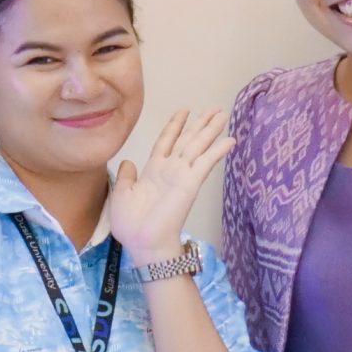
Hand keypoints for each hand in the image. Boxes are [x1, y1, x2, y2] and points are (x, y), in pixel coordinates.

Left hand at [107, 109, 231, 263]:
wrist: (143, 242)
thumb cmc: (131, 224)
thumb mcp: (121, 194)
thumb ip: (126, 176)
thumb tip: (128, 162)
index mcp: (153, 171)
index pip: (166, 141)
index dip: (174, 125)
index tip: (183, 111)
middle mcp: (170, 169)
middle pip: (188, 140)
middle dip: (200, 124)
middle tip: (214, 109)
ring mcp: (182, 175)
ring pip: (198, 146)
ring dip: (210, 130)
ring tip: (222, 114)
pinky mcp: (191, 183)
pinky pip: (206, 163)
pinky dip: (218, 150)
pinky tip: (230, 140)